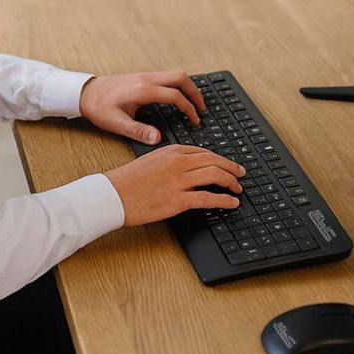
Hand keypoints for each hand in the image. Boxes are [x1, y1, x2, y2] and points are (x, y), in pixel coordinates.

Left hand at [79, 70, 205, 144]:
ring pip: (175, 74)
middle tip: (202, 109)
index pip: (175, 96)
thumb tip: (158, 139)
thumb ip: (138, 131)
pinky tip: (179, 96)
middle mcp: (147, 79)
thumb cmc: (98, 106)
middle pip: (181, 78)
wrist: (84, 92)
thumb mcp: (116, 123)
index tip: (195, 120)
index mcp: (143, 90)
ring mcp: (145, 75)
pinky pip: (167, 76)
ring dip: (188, 87)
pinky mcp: (143, 77)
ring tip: (195, 103)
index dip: (189, 108)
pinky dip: (179, 85)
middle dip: (195, 93)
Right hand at [105, 144, 246, 225]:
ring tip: (238, 188)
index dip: (220, 159)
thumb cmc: (128, 179)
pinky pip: (208, 198)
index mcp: (172, 151)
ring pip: (214, 176)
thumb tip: (187, 167)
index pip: (204, 152)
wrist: (113, 194)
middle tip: (240, 173)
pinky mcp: (177, 200)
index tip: (227, 164)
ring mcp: (179, 181)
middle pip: (214, 161)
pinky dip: (224, 200)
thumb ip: (170, 160)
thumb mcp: (151, 160)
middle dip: (231, 167)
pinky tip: (231, 203)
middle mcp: (178, 162)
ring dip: (230, 182)